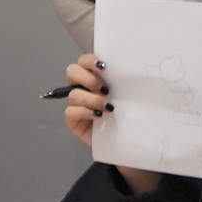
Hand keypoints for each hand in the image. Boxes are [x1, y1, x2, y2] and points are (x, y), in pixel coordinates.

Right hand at [61, 56, 158, 190]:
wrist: (127, 141)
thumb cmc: (127, 115)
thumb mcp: (127, 95)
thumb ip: (122, 82)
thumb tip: (131, 68)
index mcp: (94, 76)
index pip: (84, 61)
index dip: (90, 60)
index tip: (104, 67)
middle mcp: (82, 87)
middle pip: (72, 71)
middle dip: (89, 79)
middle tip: (105, 90)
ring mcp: (75, 104)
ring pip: (73, 94)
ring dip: (91, 99)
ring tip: (108, 107)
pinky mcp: (72, 120)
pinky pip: (70, 112)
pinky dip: (85, 112)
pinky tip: (99, 117)